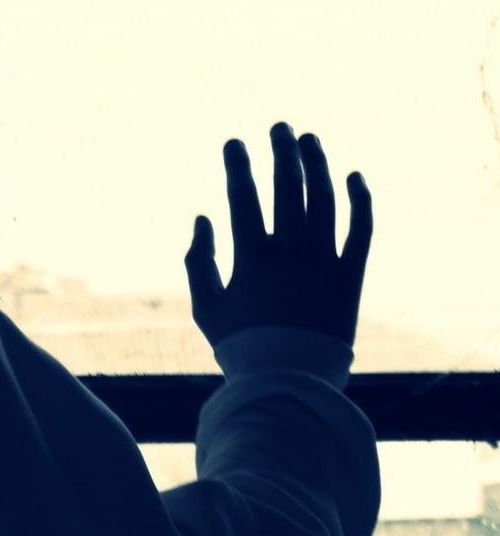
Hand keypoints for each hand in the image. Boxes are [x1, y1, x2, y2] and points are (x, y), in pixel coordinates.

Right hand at [184, 122, 372, 346]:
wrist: (289, 382)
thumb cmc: (240, 346)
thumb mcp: (205, 307)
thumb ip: (198, 260)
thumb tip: (202, 217)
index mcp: (250, 258)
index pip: (243, 196)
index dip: (238, 164)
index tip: (234, 142)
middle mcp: (289, 252)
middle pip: (288, 187)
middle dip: (282, 151)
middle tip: (279, 127)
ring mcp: (323, 262)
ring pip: (325, 199)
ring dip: (318, 164)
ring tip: (310, 140)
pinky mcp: (351, 277)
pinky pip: (361, 229)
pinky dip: (360, 200)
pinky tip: (354, 176)